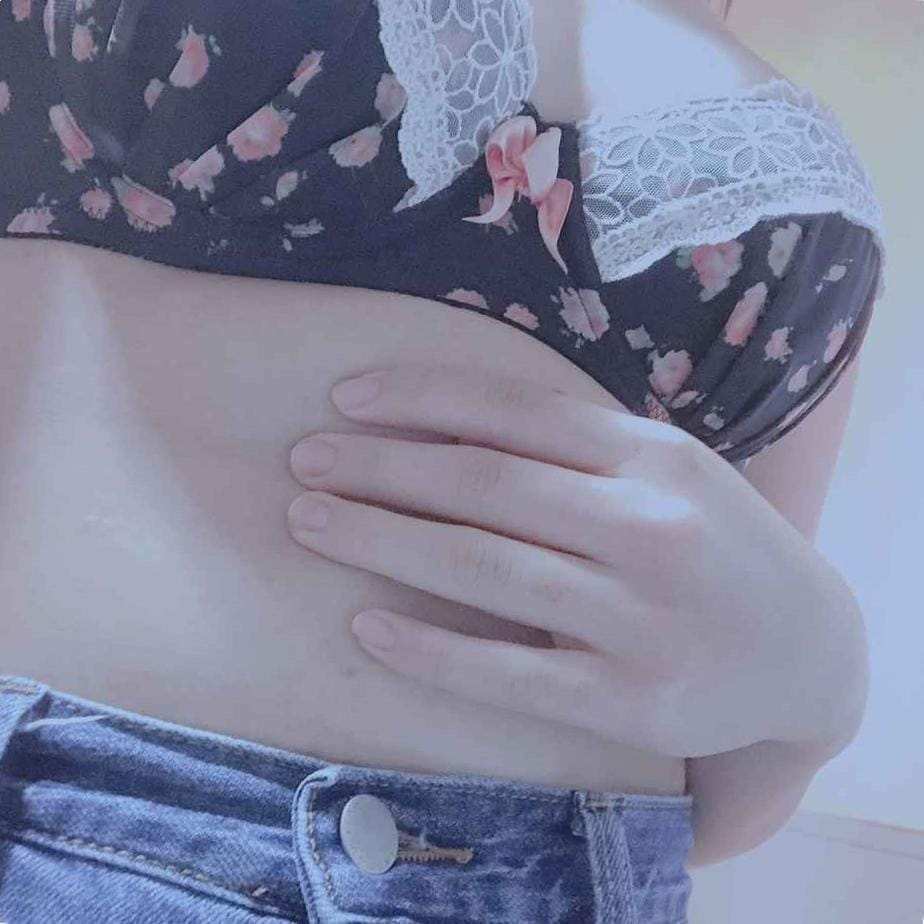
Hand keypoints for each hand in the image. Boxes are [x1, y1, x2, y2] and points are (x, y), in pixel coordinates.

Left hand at [287, 364, 866, 758]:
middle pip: (486, 484)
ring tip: (309, 521)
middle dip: (381, 467)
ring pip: (486, 569)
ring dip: (382, 541)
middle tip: (304, 460)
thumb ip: (574, 445)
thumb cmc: (715, 542)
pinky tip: (367, 627)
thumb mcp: (664, 470)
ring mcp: (641, 619)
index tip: (344, 398)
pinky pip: (511, 674)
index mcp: (654, 456)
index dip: (421, 397)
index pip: (516, 409)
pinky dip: (431, 651)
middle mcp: (649, 528)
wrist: (807, 649)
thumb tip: (444, 420)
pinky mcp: (629, 702)